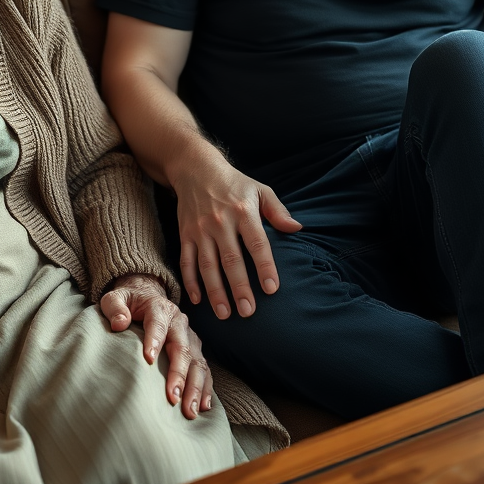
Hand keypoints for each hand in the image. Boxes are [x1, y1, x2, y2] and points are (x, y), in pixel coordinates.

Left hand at [100, 273, 211, 418]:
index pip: (158, 324)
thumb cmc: (128, 301)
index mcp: (159, 307)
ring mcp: (189, 336)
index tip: (148, 360)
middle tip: (172, 397)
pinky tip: (203, 406)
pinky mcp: (195, 349)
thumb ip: (115, 308)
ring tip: (190, 410)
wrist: (145, 296)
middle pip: (182, 348)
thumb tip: (119, 324)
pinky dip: (206, 388)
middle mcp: (179, 322)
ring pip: (197, 362)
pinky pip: (204, 369)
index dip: (154, 340)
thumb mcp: (115, 298)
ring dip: (195, 387)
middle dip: (178, 374)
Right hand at [173, 158, 300, 319]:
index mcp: (243, 211)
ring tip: (225, 314)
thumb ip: (278, 211)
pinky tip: (198, 300)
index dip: (265, 267)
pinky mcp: (185, 234)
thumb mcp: (260, 190)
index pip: (256, 244)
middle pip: (231, 260)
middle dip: (239, 288)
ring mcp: (200, 229)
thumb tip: (297, 229)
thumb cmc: (234, 183)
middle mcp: (220, 222)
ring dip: (215, 291)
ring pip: (207, 265)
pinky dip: (191, 281)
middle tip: (248, 312)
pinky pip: (187, 261)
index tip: (272, 289)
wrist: (195, 169)